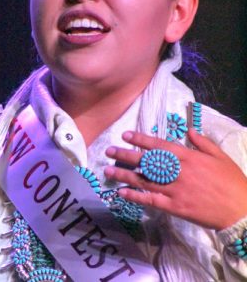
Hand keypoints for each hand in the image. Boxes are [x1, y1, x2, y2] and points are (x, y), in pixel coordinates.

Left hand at [104, 128, 246, 230]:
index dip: (141, 140)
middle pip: (147, 161)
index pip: (159, 145)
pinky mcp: (174, 207)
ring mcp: (175, 190)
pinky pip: (151, 200)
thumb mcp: (220, 157)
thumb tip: (188, 130)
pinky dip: (135, 196)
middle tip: (109, 151)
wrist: (242, 210)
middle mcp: (178, 171)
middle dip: (126, 155)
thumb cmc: (232, 182)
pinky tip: (121, 192)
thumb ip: (203, 142)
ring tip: (107, 171)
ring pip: (145, 180)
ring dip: (124, 175)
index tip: (125, 135)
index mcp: (189, 157)